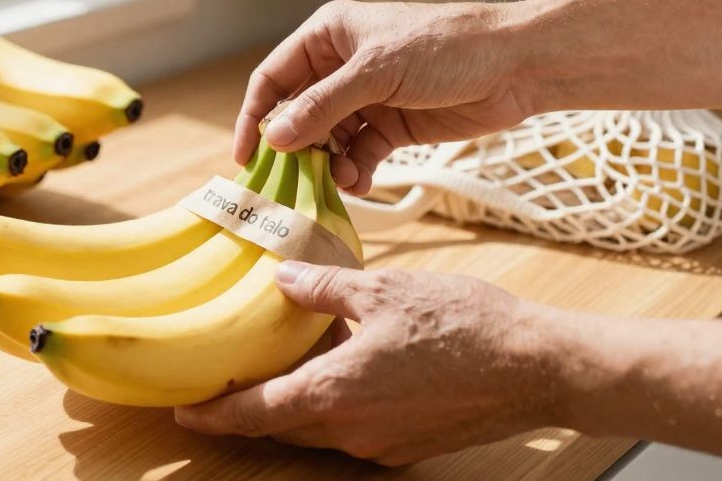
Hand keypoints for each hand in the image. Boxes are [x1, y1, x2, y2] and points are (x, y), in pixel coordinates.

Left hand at [174, 262, 562, 465]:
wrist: (538, 367)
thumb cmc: (465, 325)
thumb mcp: (382, 290)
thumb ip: (323, 287)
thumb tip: (283, 277)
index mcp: (335, 393)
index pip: (254, 414)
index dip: (213, 415)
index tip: (183, 412)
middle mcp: (351, 430)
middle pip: (280, 424)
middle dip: (249, 406)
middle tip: (224, 378)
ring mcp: (381, 443)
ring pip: (317, 426)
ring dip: (295, 398)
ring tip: (285, 357)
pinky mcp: (407, 444)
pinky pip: (352, 426)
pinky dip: (334, 400)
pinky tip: (344, 362)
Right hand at [236, 0, 534, 193]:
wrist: (517, 65)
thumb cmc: (447, 46)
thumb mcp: (377, 71)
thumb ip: (324, 105)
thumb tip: (275, 137)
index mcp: (327, 36)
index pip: (273, 79)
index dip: (255, 116)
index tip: (246, 156)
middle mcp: (340, 66)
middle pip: (297, 114)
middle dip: (294, 148)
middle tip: (289, 183)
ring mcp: (366, 98)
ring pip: (326, 139)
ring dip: (327, 163)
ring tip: (338, 181)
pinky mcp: (392, 125)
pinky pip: (358, 154)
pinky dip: (354, 170)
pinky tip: (360, 183)